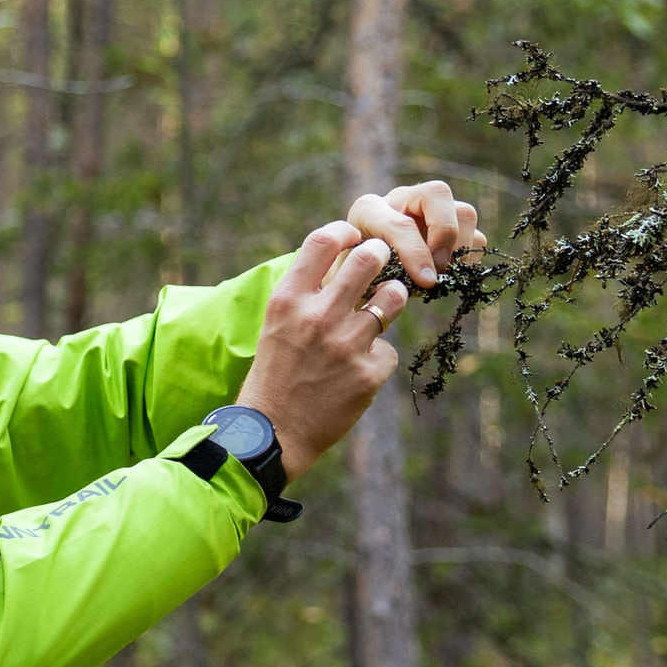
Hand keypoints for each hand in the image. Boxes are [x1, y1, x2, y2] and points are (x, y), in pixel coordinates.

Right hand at [237, 222, 407, 479]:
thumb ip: (307, 294)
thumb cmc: (275, 374)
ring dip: (391, 298)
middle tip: (381, 262)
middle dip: (380, 256)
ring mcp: (345, 345)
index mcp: (287, 300)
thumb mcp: (277, 325)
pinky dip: (377, 358)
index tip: (354, 237)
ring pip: (393, 297)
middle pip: (368, 258)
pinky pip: (388, 350)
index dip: (346, 232)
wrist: (273, 434)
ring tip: (382, 307)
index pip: (323, 241)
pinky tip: (357, 371)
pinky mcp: (368, 374)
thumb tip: (346, 259)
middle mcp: (316, 317)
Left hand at [345, 180, 482, 288]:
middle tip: (438, 269)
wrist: (357, 278)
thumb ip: (376, 279)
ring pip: (463, 211)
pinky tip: (450, 274)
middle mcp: (400, 200)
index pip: (400, 224)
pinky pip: (474, 234)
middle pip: (437, 193)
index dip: (416, 253)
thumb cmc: (353, 281)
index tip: (426, 281)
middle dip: (443, 233)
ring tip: (444, 273)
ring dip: (460, 246)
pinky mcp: (448, 226)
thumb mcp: (355, 281)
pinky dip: (469, 255)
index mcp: (368, 210)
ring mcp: (428, 210)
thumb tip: (419, 282)